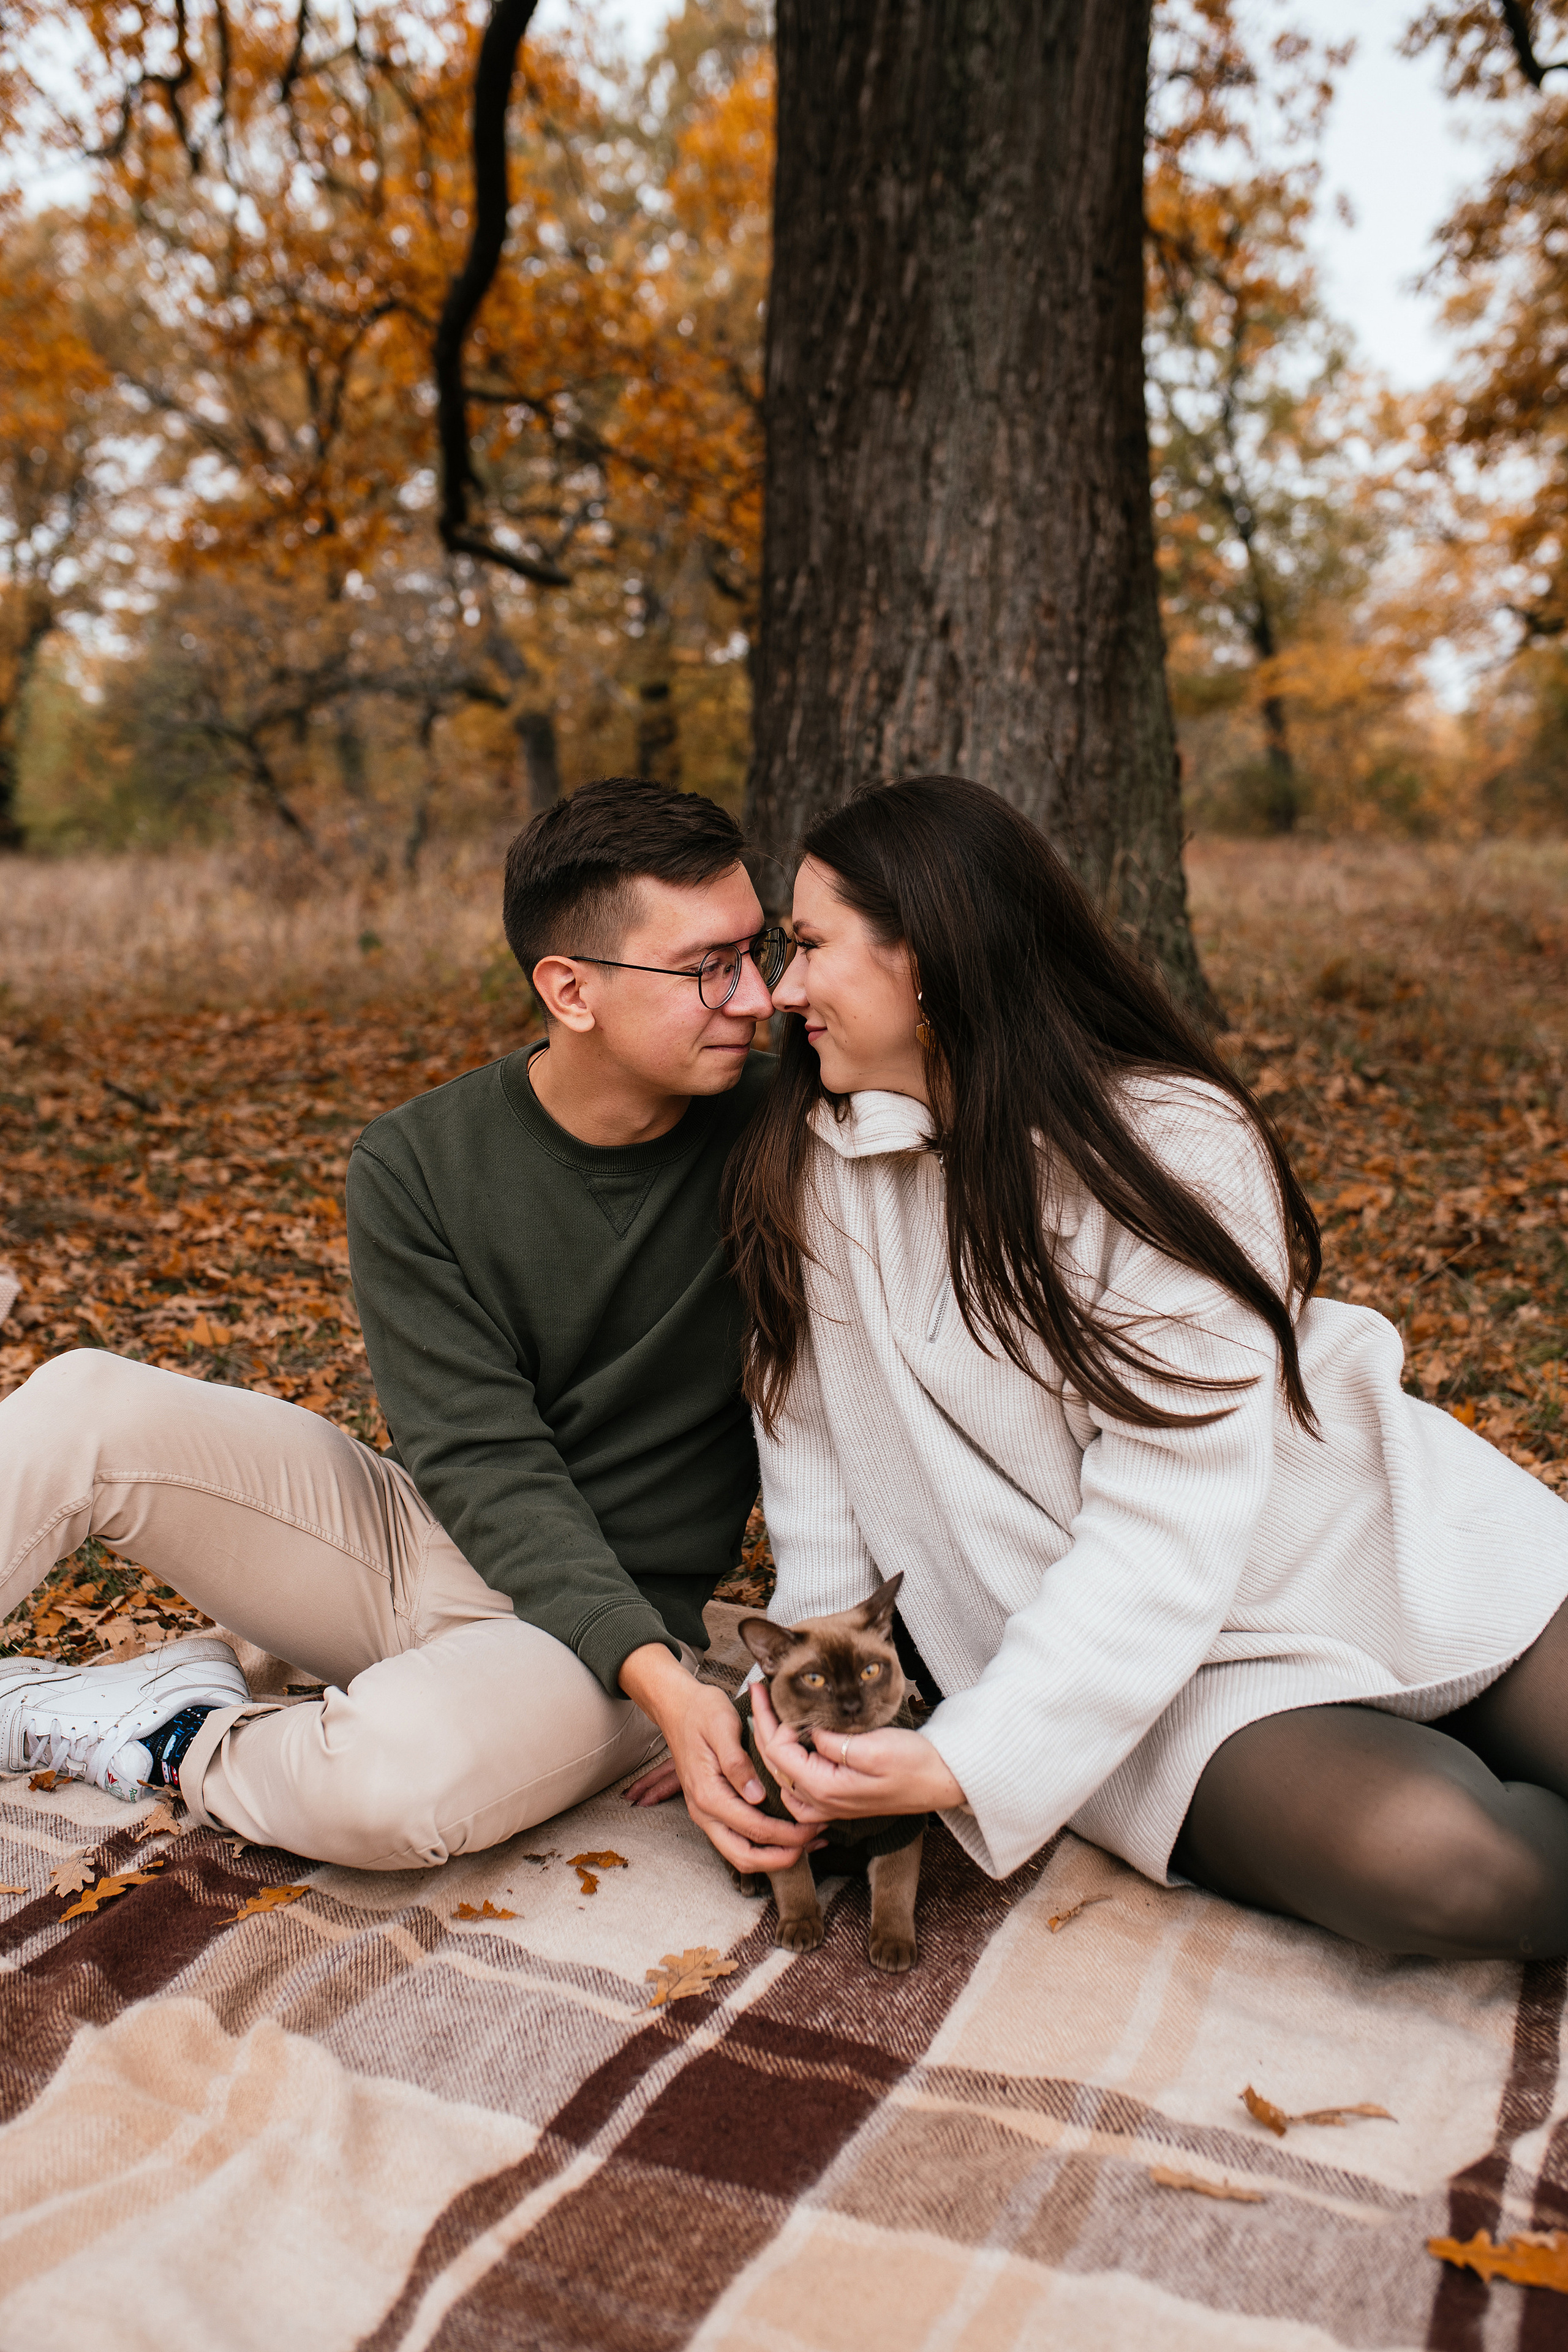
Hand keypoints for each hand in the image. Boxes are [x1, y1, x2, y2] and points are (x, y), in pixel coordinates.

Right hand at [617, 1644, 822, 1873]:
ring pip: (738, 1853)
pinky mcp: (711, 1810)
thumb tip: (756, 1795)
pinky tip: (784, 1835)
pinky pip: (735, 1840)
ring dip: (771, 1856)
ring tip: (804, 1844)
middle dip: (780, 1857)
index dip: (785, 1835)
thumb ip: (736, 1762)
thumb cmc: (702, 1711)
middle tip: (812, 1843)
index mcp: (708, 1793)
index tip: (812, 1829)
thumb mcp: (722, 1725)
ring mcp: (705, 1813)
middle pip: (743, 1855)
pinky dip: (761, 1845)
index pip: (752, 1828)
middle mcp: (703, 1811)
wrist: (676, 1706)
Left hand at [749, 1681, 965, 1822]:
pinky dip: (789, 1763)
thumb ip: (834, 1743)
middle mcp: (821, 1803)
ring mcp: (829, 1805)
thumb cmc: (915, 1763)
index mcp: (825, 1789)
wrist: (943, 1781)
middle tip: (758, 1691)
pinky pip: (800, 1786)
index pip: (779, 1753)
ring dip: (773, 1743)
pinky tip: (791, 1744)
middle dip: (764, 1726)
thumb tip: (809, 1731)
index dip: (771, 1719)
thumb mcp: (874, 1747)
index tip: (767, 1689)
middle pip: (776, 1764)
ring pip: (784, 1775)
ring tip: (769, 1712)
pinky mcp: (839, 1800)